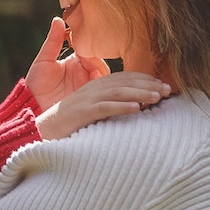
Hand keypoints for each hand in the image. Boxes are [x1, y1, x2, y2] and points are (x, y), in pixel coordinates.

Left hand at [25, 16, 111, 109]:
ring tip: (94, 75)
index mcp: (76, 62)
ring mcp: (89, 87)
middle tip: (91, 64)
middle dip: (98, 62)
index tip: (85, 49)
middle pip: (101, 64)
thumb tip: (58, 19)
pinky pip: (103, 94)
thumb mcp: (44, 61)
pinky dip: (103, 89)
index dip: (91, 49)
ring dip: (102, 75)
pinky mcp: (92, 101)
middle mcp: (85, 73)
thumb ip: (53, 41)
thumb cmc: (36, 84)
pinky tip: (95, 87)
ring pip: (105, 78)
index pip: (90, 51)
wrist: (32, 108)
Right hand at [34, 70, 170, 139]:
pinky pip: (104, 108)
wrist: (41, 132)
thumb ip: (108, 104)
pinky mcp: (81, 113)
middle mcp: (91, 89)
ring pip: (117, 92)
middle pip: (124, 82)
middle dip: (148, 84)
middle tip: (168, 90)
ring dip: (140, 94)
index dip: (144, 78)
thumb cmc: (69, 125)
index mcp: (94, 85)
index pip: (124, 76)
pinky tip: (137, 109)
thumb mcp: (91, 110)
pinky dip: (121, 107)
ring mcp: (86, 100)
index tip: (162, 84)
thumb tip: (133, 106)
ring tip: (158, 97)